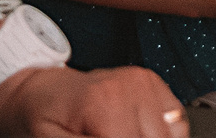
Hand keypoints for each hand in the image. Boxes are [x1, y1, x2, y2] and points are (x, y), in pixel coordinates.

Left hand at [0, 65, 184, 136]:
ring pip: (171, 136)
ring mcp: (145, 82)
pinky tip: (135, 135)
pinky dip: (163, 136)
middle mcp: (132, 87)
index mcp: (105, 104)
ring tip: (115, 135)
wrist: (39, 91)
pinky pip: (177, 122)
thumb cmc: (38, 120)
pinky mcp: (153, 83)